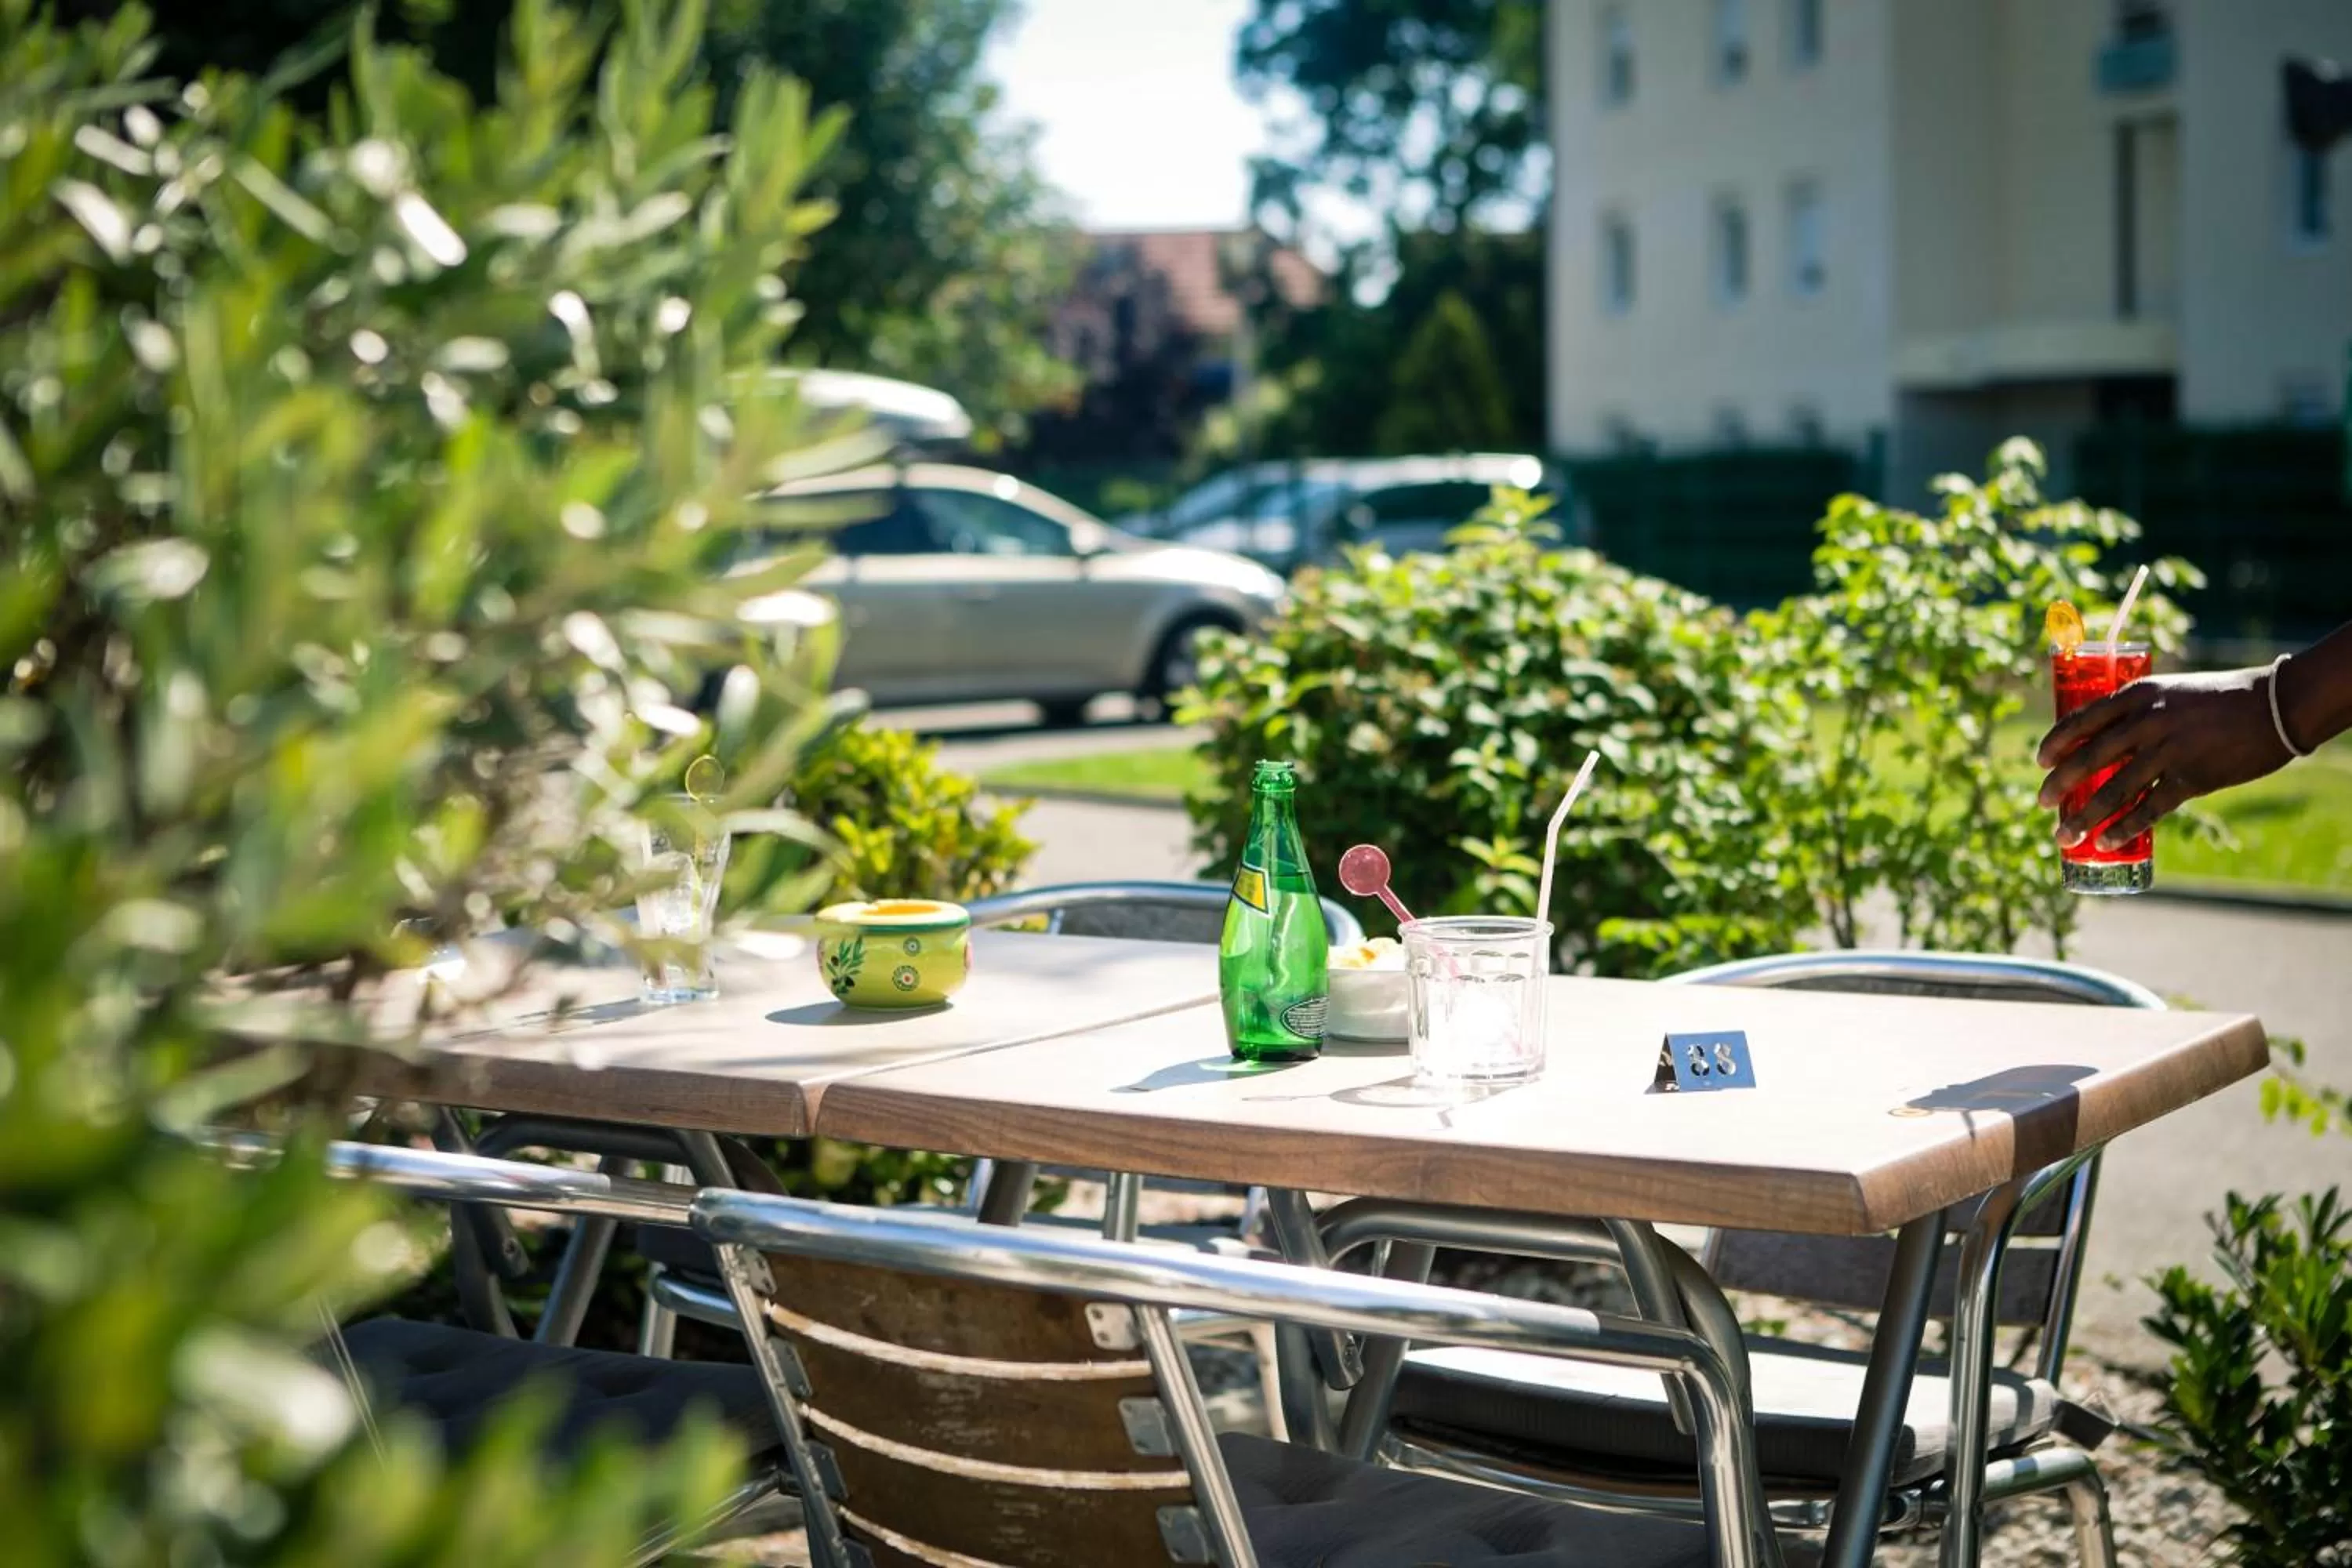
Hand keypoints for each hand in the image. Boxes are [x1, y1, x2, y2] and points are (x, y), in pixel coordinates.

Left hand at [2034, 667, 2292, 848]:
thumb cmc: (2219, 699)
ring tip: (2063, 836)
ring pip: (2113, 791)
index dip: (2055, 743)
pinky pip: (2149, 808)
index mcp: (2138, 695)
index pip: (2081, 720)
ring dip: (2084, 818)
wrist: (2275, 706)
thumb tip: (2106, 745)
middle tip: (2042, 802)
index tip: (2039, 762)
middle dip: (2060, 785)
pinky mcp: (2192, 778)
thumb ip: (2139, 714)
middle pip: (2089, 759)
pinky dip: (2124, 828)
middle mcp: (2147, 722)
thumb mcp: (2170, 692)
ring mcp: (2169, 751)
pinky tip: (2107, 841)